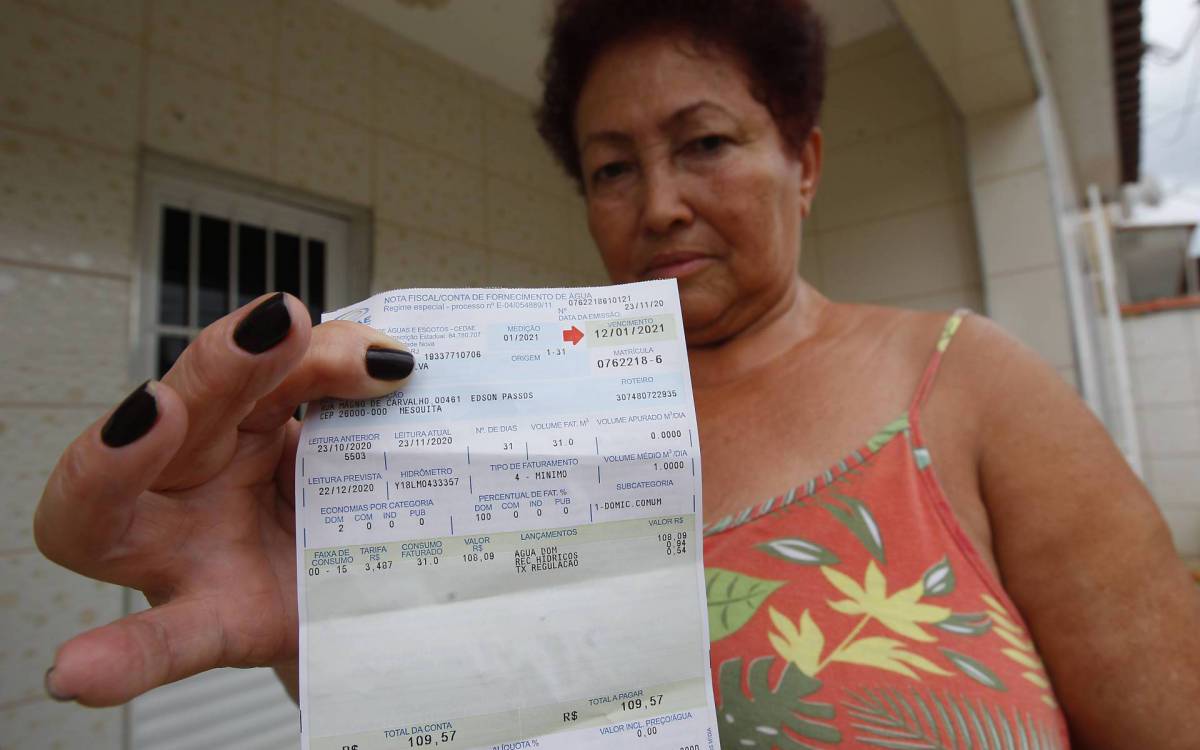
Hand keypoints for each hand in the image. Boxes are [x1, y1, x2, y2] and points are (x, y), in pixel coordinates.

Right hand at [34, 293, 413, 706]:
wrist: (363, 597)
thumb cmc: (336, 510)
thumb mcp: (345, 439)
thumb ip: (346, 389)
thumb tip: (387, 363)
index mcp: (228, 426)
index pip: (222, 369)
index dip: (243, 343)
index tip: (289, 312)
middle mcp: (190, 480)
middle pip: (177, 414)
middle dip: (222, 363)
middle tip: (278, 326)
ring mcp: (186, 554)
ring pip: (112, 508)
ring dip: (122, 453)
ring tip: (155, 413)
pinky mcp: (213, 623)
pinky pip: (161, 641)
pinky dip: (117, 657)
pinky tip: (76, 672)